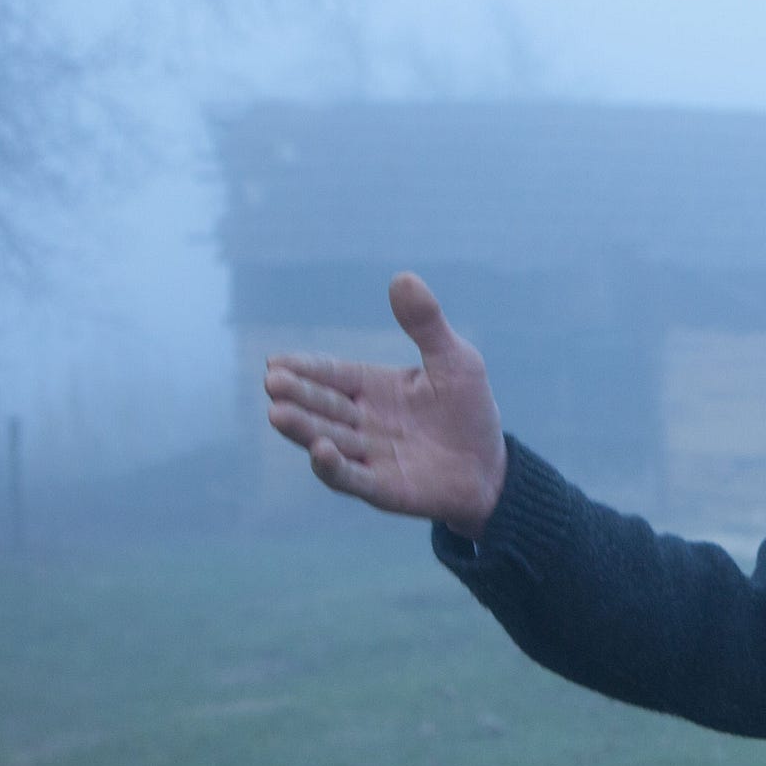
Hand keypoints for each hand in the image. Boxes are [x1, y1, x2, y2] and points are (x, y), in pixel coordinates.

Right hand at [264, 272, 507, 538]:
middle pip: (323, 406)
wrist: (492, 468)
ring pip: (328, 440)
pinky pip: (353, 478)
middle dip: (297, 395)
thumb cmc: (469, 411)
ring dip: (303, 427)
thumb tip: (402, 277)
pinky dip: (334, 466)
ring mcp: (369, 456)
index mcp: (372, 388)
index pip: (332, 374)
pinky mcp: (383, 488)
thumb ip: (426, 325)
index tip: (276, 361)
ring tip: (278, 414)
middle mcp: (362, 421)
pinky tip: (320, 451)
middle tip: (272, 382)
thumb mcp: (454, 361)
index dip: (305, 369)